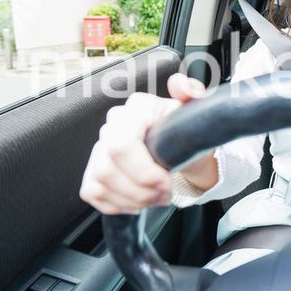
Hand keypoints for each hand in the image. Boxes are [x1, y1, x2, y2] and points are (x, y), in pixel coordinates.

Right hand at [79, 73, 205, 213]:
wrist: (182, 152)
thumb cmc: (187, 134)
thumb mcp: (197, 115)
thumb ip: (193, 94)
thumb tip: (181, 85)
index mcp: (138, 108)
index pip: (122, 144)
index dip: (142, 171)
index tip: (166, 182)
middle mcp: (114, 124)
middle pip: (107, 167)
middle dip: (139, 189)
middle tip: (164, 194)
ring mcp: (101, 147)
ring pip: (100, 181)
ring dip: (132, 199)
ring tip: (156, 199)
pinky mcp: (94, 169)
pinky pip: (93, 191)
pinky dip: (117, 204)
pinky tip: (138, 202)